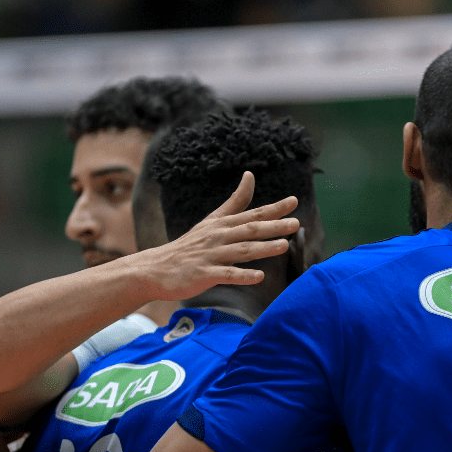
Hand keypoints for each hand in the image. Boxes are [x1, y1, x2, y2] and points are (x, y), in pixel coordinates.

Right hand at [134, 171, 299, 301]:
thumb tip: (250, 175)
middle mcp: (219, 237)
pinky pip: (226, 274)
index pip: (253, 214)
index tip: (294, 201)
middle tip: (295, 224)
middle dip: (273, 226)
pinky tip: (259, 277)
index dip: (274, 208)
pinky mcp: (204, 273)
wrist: (156, 268)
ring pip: (240, 250)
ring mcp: (211, 255)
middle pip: (250, 230)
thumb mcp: (212, 220)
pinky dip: (242, 275)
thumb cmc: (190, 245)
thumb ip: (235, 201)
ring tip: (284, 246)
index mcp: (223, 224)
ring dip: (262, 248)